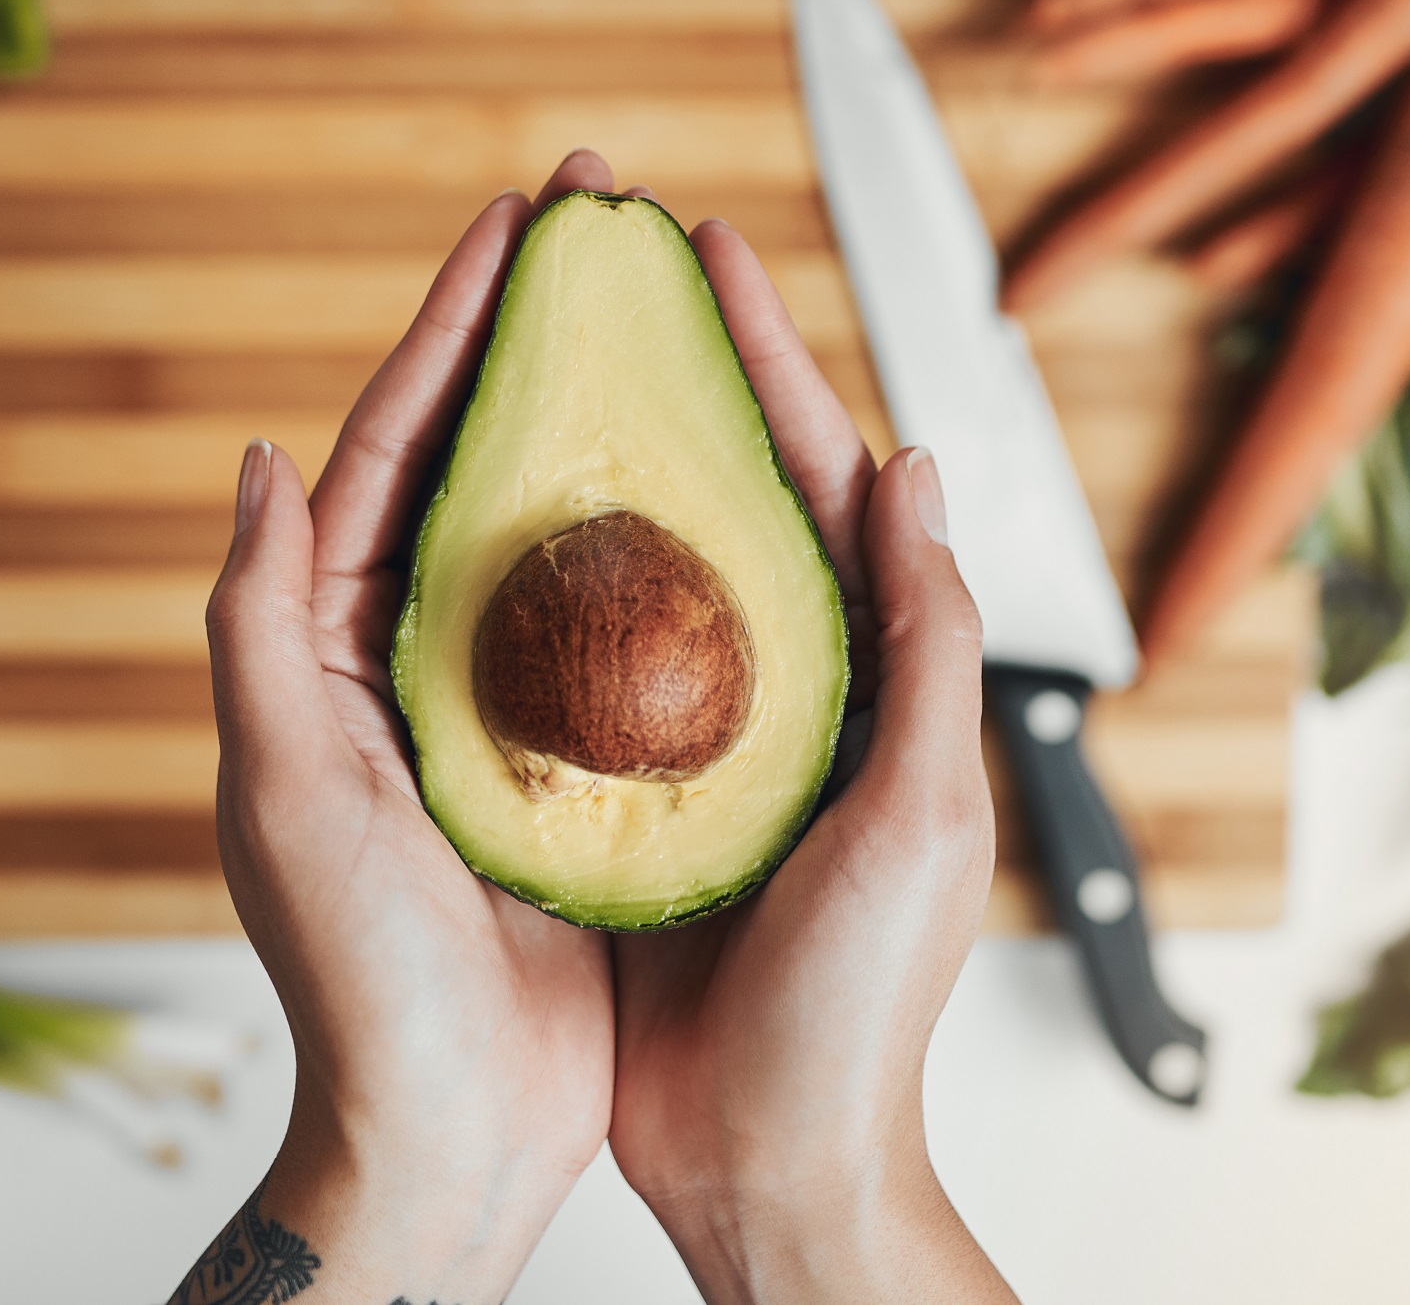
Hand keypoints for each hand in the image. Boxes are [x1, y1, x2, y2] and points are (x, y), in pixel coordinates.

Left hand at [187, 158, 619, 1302]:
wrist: (448, 1129)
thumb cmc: (357, 978)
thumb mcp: (281, 786)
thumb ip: (257, 621)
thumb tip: (261, 459)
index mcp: (327, 644)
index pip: (389, 447)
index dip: (454, 328)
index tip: (517, 226)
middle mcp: (410, 657)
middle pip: (477, 457)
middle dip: (534, 335)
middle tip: (598, 225)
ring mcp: (499, 703)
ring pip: (557, 521)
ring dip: (606, 414)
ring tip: (663, 319)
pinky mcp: (580, 760)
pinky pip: (627, 618)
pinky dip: (665, 537)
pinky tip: (719, 485)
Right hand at [605, 207, 1015, 1304]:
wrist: (767, 1159)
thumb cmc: (859, 1009)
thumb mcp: (920, 813)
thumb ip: (927, 642)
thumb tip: (909, 468)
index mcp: (870, 672)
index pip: (815, 474)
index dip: (759, 353)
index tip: (698, 249)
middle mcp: (782, 685)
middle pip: (721, 488)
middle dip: (665, 368)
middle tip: (597, 263)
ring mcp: (696, 735)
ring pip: (639, 554)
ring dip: (593, 450)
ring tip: (534, 351)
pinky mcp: (620, 793)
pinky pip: (573, 651)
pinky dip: (535, 572)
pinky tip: (482, 519)